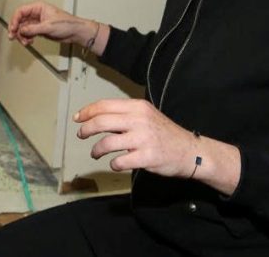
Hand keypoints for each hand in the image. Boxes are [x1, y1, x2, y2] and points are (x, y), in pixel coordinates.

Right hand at [8, 0, 101, 50]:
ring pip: (23, 28)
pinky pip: (28, 33)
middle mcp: (36, 13)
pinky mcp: (39, 29)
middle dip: (16, 29)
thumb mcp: (48, 26)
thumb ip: (33, 28)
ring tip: (25, 41)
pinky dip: (27, 38)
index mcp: (38, 7)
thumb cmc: (67, 24)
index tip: (13, 29)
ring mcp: (37, 22)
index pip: (21, 11)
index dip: (15, 20)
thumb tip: (22, 30)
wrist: (75, 32)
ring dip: (22, 35)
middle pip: (20, 20)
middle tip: (13, 37)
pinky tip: (30, 41)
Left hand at [73, 98, 198, 177]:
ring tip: (96, 153)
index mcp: (137, 107)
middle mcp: (139, 120)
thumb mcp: (146, 116)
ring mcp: (143, 139)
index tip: (78, 118)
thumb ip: (124, 115)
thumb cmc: (164, 133)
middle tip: (81, 135)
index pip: (104, 105)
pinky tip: (116, 163)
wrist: (190, 151)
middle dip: (86, 129)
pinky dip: (113, 164)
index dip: (87, 112)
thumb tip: (96, 117)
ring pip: (106, 143)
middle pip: (101, 122)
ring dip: (96, 150)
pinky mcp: (147, 157)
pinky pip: (119, 161)